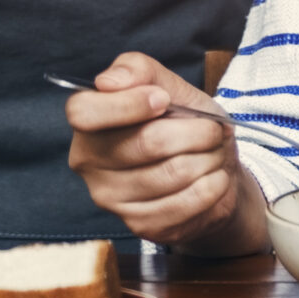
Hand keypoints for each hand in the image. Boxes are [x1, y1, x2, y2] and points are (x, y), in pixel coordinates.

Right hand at [65, 51, 268, 254]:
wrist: (211, 171)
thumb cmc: (184, 123)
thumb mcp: (169, 86)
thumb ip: (140, 71)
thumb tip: (109, 81)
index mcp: (87, 122)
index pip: (84, 112)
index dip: (126, 105)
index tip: (162, 100)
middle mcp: (88, 162)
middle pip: (144, 143)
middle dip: (193, 132)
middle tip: (211, 130)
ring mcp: (111, 199)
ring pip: (170, 174)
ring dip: (207, 159)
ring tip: (213, 154)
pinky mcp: (139, 226)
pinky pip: (183, 205)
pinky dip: (211, 188)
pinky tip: (214, 179)